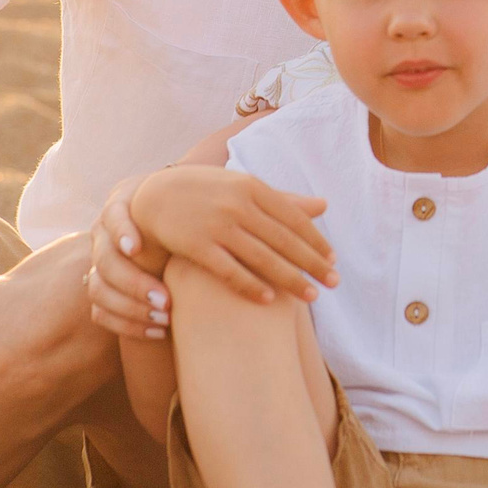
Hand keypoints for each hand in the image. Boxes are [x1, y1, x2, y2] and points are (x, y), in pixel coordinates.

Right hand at [91, 167, 335, 338]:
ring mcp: (217, 224)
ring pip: (263, 257)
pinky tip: (270, 300)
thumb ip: (283, 199)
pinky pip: (230, 270)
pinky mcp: (196, 245)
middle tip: (335, 283)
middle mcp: (238, 204)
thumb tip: (325, 205)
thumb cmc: (207, 193)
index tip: (334, 261)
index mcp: (253, 187)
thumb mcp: (244, 188)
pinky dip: (251, 285)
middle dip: (312, 263)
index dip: (316, 240)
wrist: (153, 195)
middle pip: (285, 239)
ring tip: (312, 297)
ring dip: (291, 279)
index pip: (294, 218)